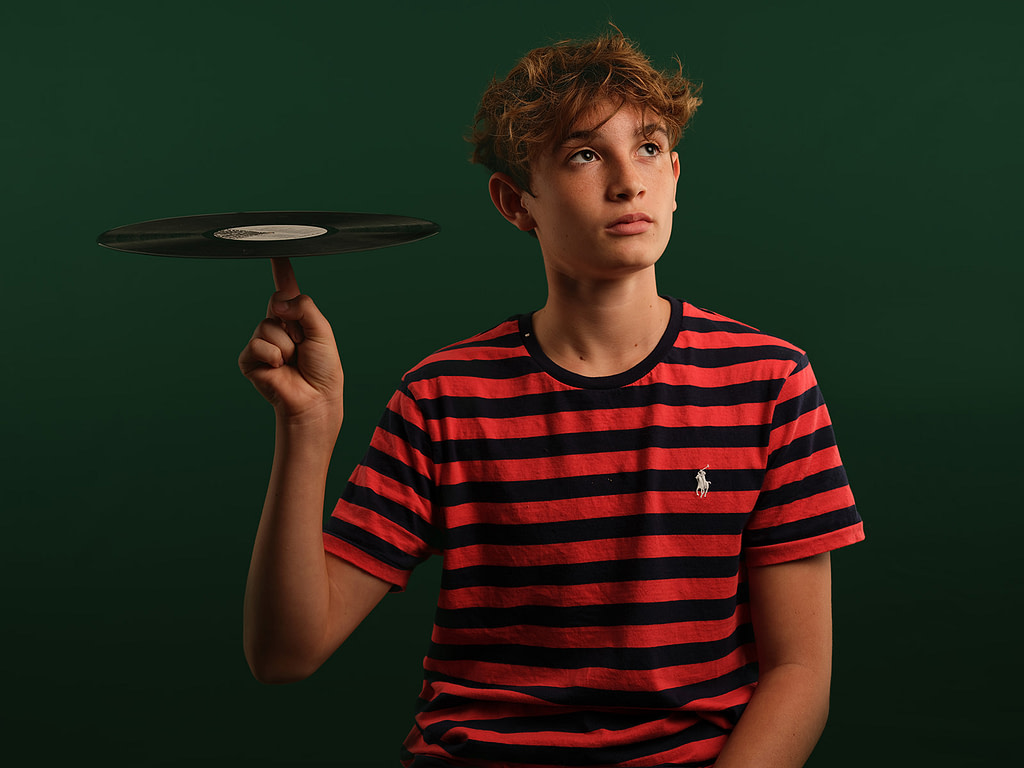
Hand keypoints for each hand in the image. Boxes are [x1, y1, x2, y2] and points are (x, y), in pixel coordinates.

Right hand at [238, 258, 343, 429]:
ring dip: (286, 345)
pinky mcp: (250, 359)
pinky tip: (280, 368)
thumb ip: (304, 308)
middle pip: (276, 302)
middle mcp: (277, 326)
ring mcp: (262, 341)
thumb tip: (278, 302)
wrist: (315, 400)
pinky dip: (273, 356)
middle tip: (302, 345)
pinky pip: (258, 344)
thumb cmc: (322, 369)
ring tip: (293, 361)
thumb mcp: (322, 331)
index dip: (280, 268)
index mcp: (296, 318)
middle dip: (294, 322)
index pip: (286, 288)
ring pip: (267, 326)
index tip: (275, 249)